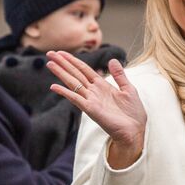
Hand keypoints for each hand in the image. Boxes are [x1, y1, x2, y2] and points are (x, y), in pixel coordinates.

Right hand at [46, 51, 146, 167]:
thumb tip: (112, 59)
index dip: (72, 60)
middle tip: (50, 53)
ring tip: (49, 64)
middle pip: (75, 73)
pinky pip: (75, 99)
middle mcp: (93, 91)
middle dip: (63, 63)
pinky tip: (54, 86)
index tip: (61, 53)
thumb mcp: (128, 89)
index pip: (84, 69)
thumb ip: (119, 75)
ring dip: (61, 73)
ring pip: (73, 83)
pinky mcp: (91, 109)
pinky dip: (65, 92)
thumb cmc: (133, 114)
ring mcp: (90, 100)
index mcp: (102, 85)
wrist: (134, 132)